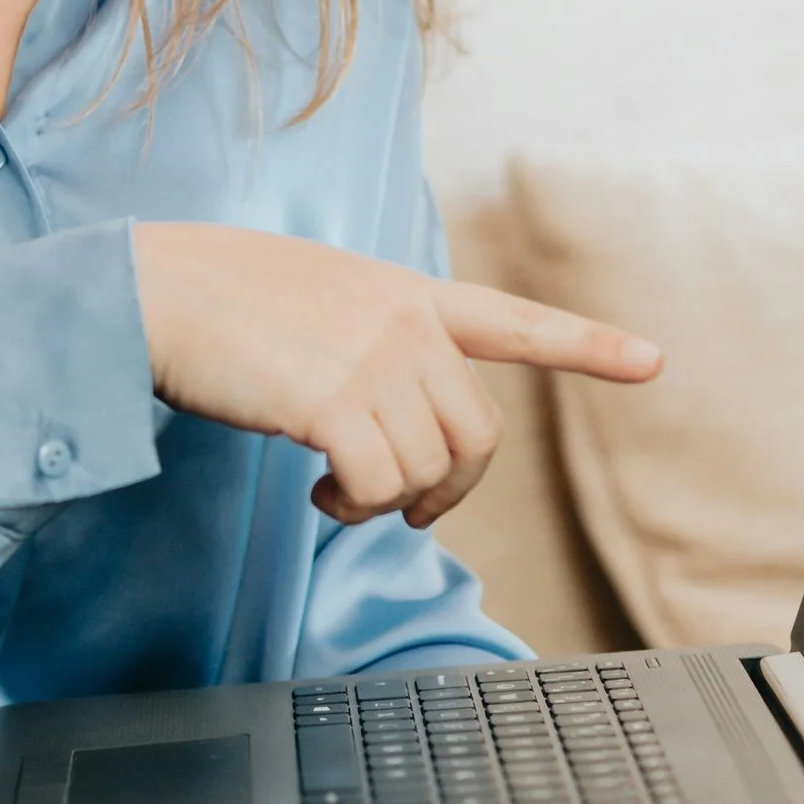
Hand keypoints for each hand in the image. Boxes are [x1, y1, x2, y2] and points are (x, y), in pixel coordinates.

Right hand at [131, 221, 659, 530]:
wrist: (152, 293)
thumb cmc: (213, 303)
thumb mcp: (312, 299)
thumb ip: (365, 339)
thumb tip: (378, 419)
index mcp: (403, 294)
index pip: (512, 320)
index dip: (587, 345)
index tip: (650, 360)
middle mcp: (404, 324)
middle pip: (479, 435)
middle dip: (451, 489)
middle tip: (408, 511)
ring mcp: (374, 359)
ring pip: (429, 469)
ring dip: (387, 504)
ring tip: (336, 494)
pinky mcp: (335, 399)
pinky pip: (379, 485)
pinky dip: (356, 509)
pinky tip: (319, 495)